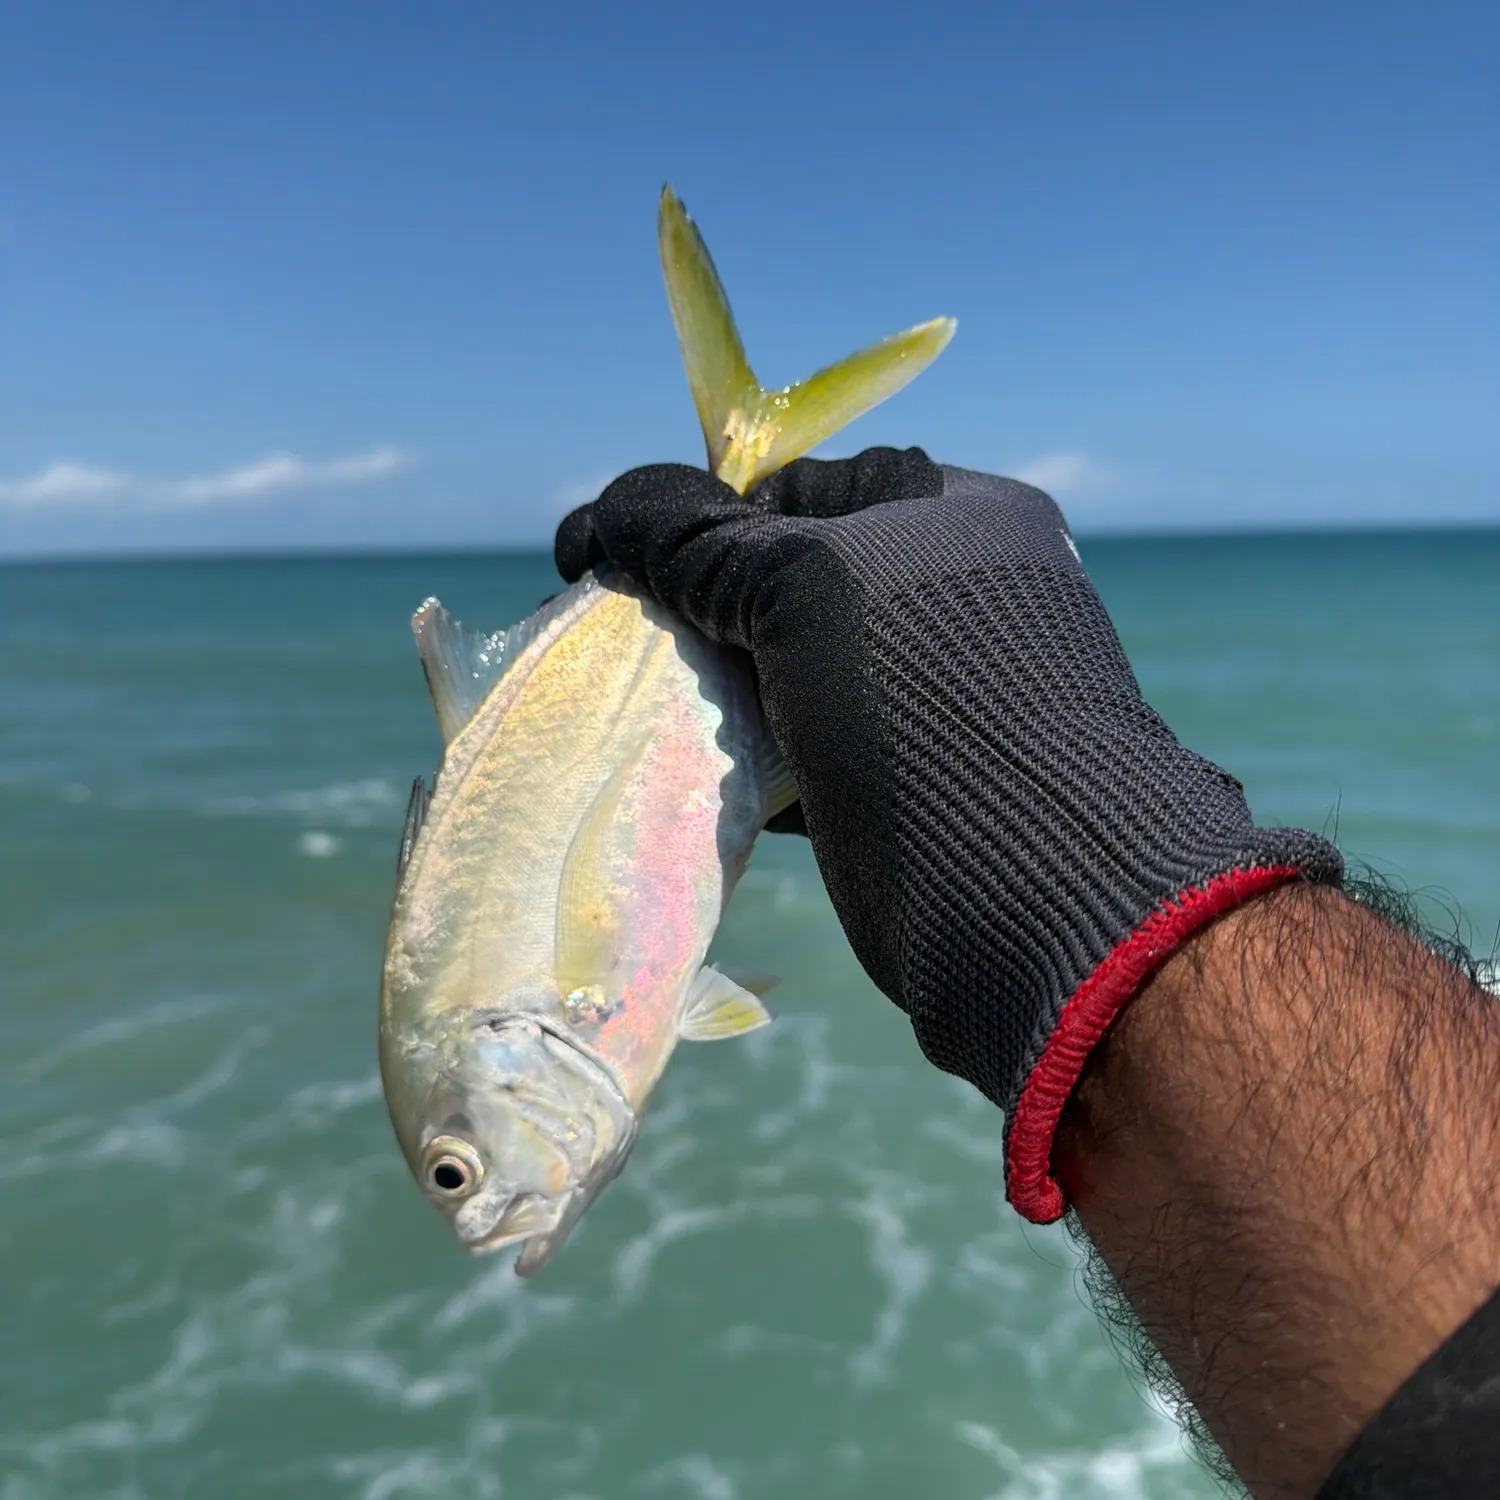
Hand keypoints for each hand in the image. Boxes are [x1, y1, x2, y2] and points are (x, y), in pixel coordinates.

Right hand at [556, 447, 1341, 1219]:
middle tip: (618, 632)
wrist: (1025, 891)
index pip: (800, 487)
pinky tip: (697, 766)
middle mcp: (947, 593)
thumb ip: (705, 544)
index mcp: (953, 514)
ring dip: (714, 683)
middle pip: (786, 576)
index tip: (616, 554)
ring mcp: (926, 690)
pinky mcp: (899, 775)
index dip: (705, 513)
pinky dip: (745, 753)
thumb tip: (607, 514)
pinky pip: (800, 743)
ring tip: (643, 700)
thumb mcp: (809, 588)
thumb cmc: (926, 698)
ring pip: (787, 666)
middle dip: (698, 604)